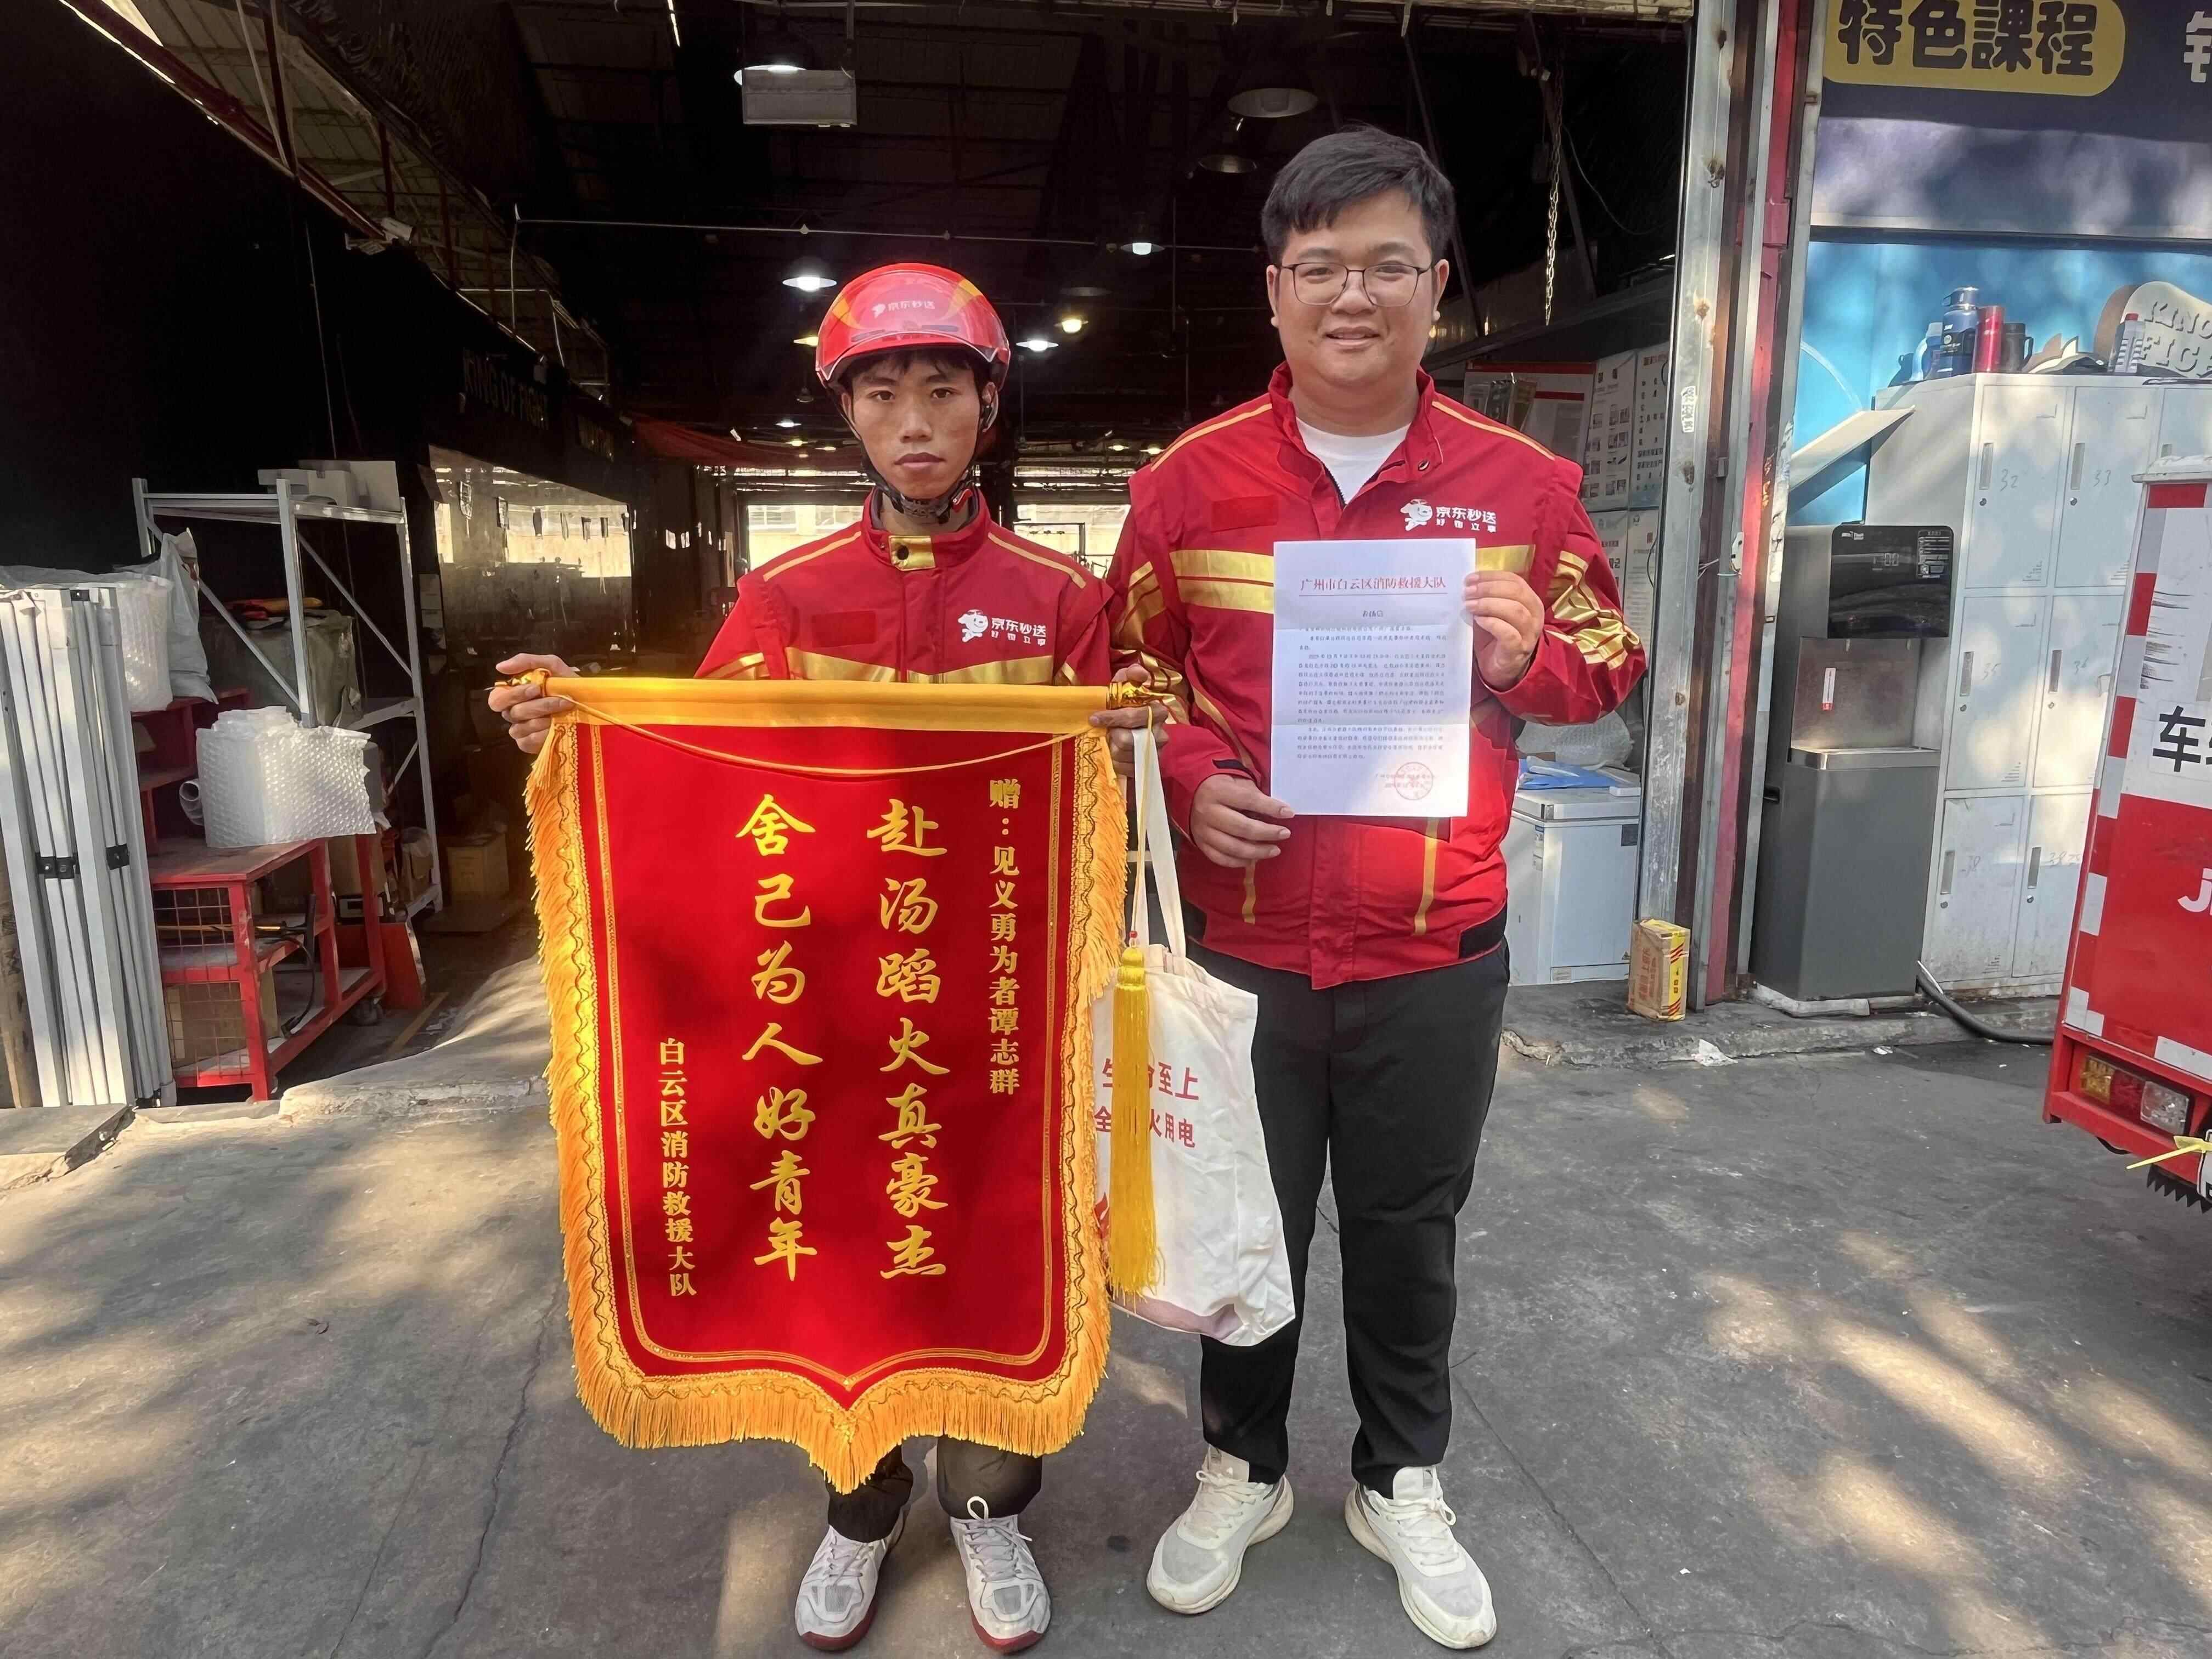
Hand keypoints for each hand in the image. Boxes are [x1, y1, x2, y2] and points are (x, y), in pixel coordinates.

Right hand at [489, 653, 577, 755]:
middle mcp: (514, 713)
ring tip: (564, 711)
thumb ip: (526, 662)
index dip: (512, 695)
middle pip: (512, 713)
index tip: (536, 689)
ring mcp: (520, 730)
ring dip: (545, 718)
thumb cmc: (566, 685)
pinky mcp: (529, 744)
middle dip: (537, 706)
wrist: (589, 705)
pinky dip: (543, 734)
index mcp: (514, 695)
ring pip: (521, 727)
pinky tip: (557, 727)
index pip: (496, 699)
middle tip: (559, 701)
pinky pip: (528, 741)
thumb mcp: (552, 666)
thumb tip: (500, 667)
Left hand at [1089, 663, 1167, 777]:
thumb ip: (1131, 675)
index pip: (1133, 717)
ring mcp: (1157, 753)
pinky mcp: (1149, 768)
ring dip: (1112, 748)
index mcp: (1157, 711)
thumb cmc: (1124, 706)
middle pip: (1126, 740)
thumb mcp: (1125, 686)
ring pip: (1123, 755)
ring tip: (1112, 742)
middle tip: (1108, 732)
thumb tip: (1141, 674)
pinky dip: (1116, 762)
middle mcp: (1161, 733)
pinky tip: (1116, 754)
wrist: (1130, 730)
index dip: (1112, 718)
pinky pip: (1126, 769)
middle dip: (1112, 735)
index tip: (1094, 718)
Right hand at [1190, 774, 1292, 867]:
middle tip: (1285, 834)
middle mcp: (1207, 811)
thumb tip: (1278, 813)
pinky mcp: (1200, 844)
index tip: (1289, 813)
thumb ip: (1254, 795)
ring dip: (1257, 851)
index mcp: (1217, 791)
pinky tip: (1254, 859)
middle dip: (1268, 832)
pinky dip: (1239, 862)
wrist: (1191, 794)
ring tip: (1275, 850)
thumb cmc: (1220, 786)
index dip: (1271, 808)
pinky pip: (1221, 858)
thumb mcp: (1236, 782)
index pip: (1249, 800)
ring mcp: (1202, 830)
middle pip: (1242, 827)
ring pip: (1233, 847)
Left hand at [1463, 571, 1544, 689]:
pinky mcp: (1519, 649)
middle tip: (1467, 592)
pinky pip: (1508, 633)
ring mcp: (1529, 633)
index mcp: (1529, 601)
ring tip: (1469, 606)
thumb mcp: (1492, 613)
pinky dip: (1492, 623)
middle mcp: (1534, 614)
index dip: (1491, 577)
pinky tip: (1478, 620)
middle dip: (1489, 588)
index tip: (1470, 579)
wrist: (1501, 669)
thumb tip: (1467, 585)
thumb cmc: (1495, 637)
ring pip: (1515, 610)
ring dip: (1489, 604)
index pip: (1514, 580)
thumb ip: (1485, 598)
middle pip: (1516, 592)